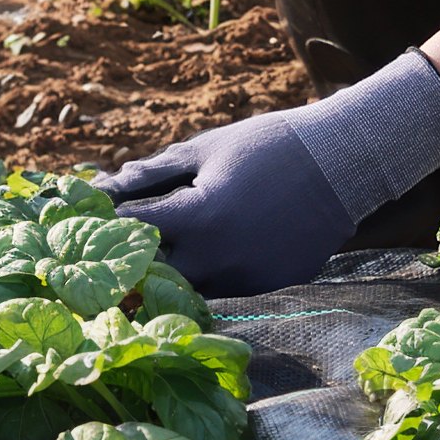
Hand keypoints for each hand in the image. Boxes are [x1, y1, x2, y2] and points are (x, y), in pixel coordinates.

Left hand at [95, 111, 357, 297]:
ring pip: (190, 292)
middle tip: (117, 254)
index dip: (110, 222)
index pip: (135, 229)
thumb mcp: (205, 150)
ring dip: (171, 277)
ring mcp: (246, 279)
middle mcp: (220, 258)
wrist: (344, 163)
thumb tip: (105, 185)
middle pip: (155, 277)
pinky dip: (210, 279)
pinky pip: (226, 293)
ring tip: (158, 260)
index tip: (95, 219)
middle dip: (134, 264)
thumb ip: (153, 172)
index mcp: (199, 217)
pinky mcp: (268, 289)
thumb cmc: (268, 146)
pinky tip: (207, 261)